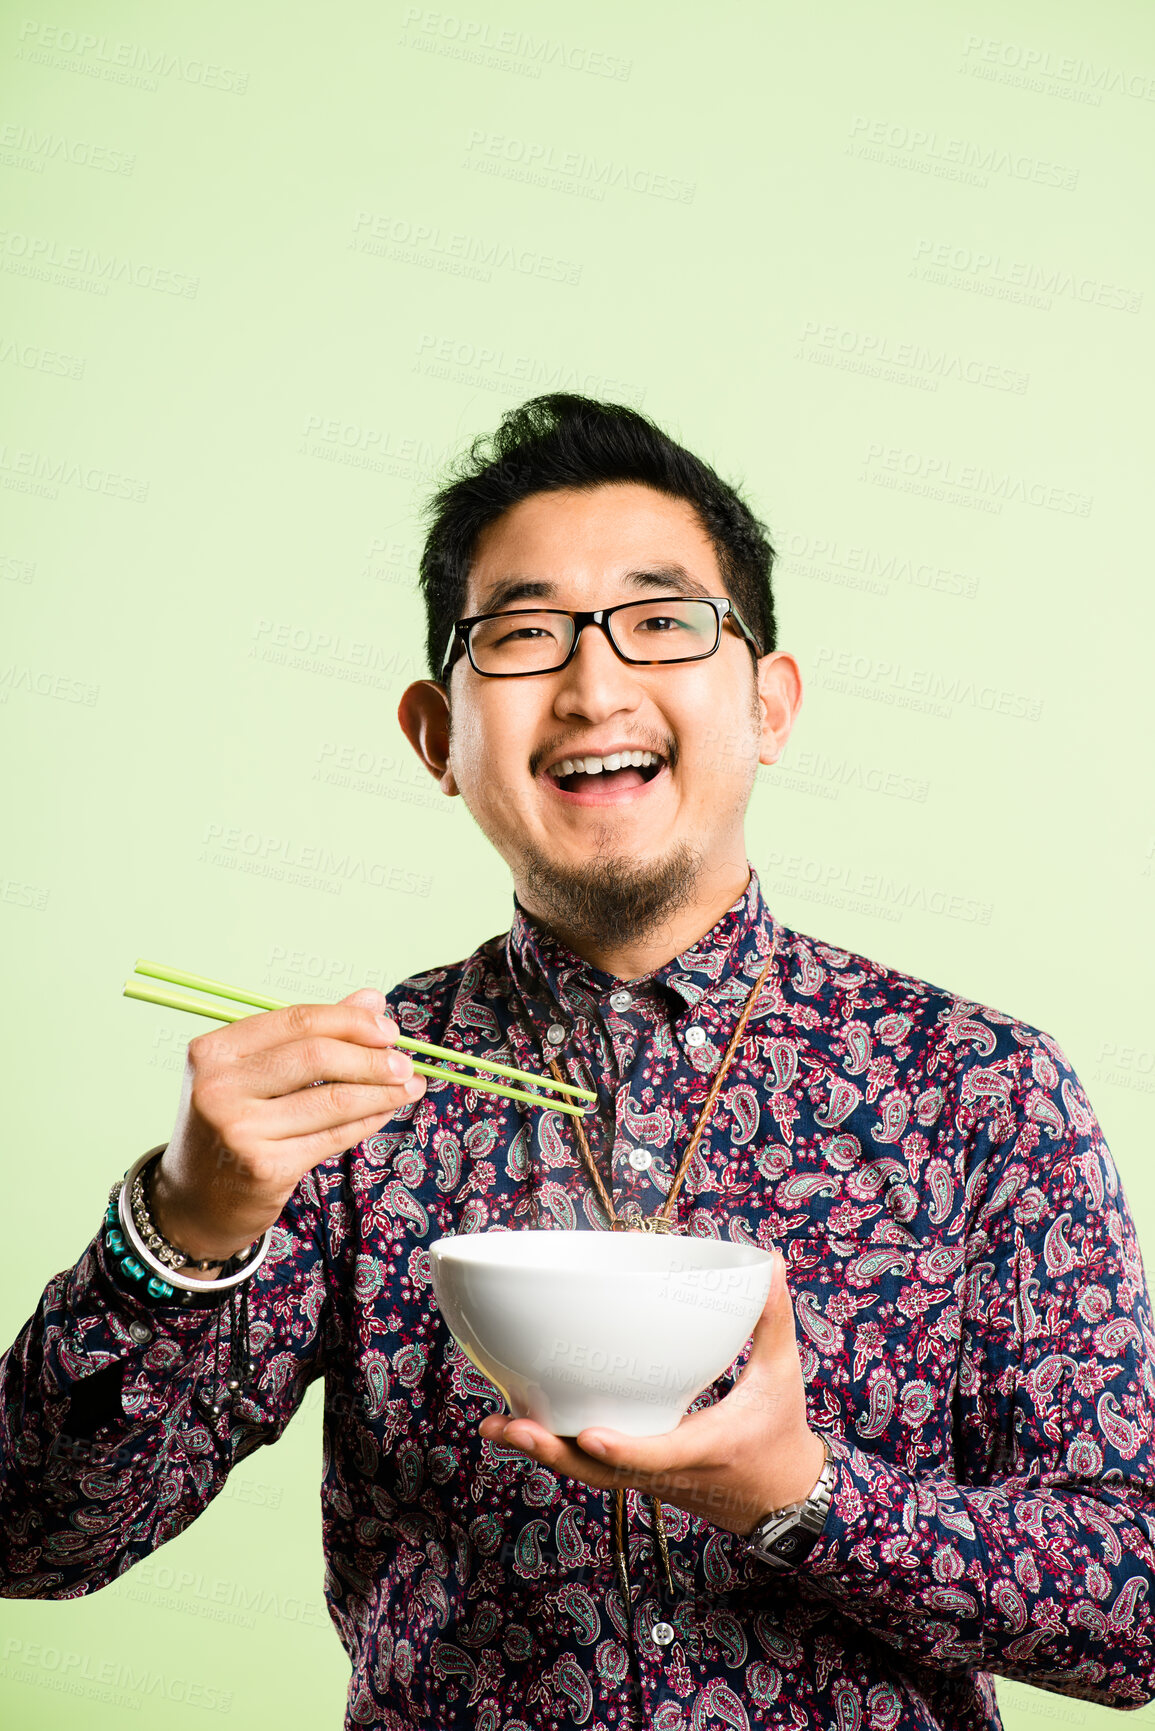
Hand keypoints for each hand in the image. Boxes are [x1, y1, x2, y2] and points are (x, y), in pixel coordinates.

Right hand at [149, 988, 425, 1270]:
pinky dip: (368, 1120)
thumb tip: (372, 998)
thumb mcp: (255, 1073)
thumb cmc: (232, 1124)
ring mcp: (240, 1130)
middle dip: (372, 1057)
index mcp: (215, 1051)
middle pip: (317, 1056)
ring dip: (382, 1091)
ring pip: (333, 1099)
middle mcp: (220, 1087)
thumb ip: (311, 1034)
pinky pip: (334, 1136)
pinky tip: (386, 1111)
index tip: (388, 1029)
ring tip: (410, 1086)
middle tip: (405, 1062)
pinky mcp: (265, 1168)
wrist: (195, 1201)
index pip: (297, 1021)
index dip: (351, 1021)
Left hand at [478, 1251, 825, 1535]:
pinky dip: (558, 1448)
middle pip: (601, 1470)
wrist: (781, 1501)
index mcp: (705, 1448)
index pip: (659, 1454)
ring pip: (588, 1471)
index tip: (588, 1432)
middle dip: (552, 1450)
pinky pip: (593, 1466)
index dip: (624, 1448)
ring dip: (543, 1450)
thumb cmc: (780, 1433)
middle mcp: (668, 1470)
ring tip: (496, 1424)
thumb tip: (772, 1263)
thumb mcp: (783, 1375)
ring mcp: (649, 1478)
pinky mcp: (639, 1475)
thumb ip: (773, 1319)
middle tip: (505, 1425)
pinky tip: (522, 1426)